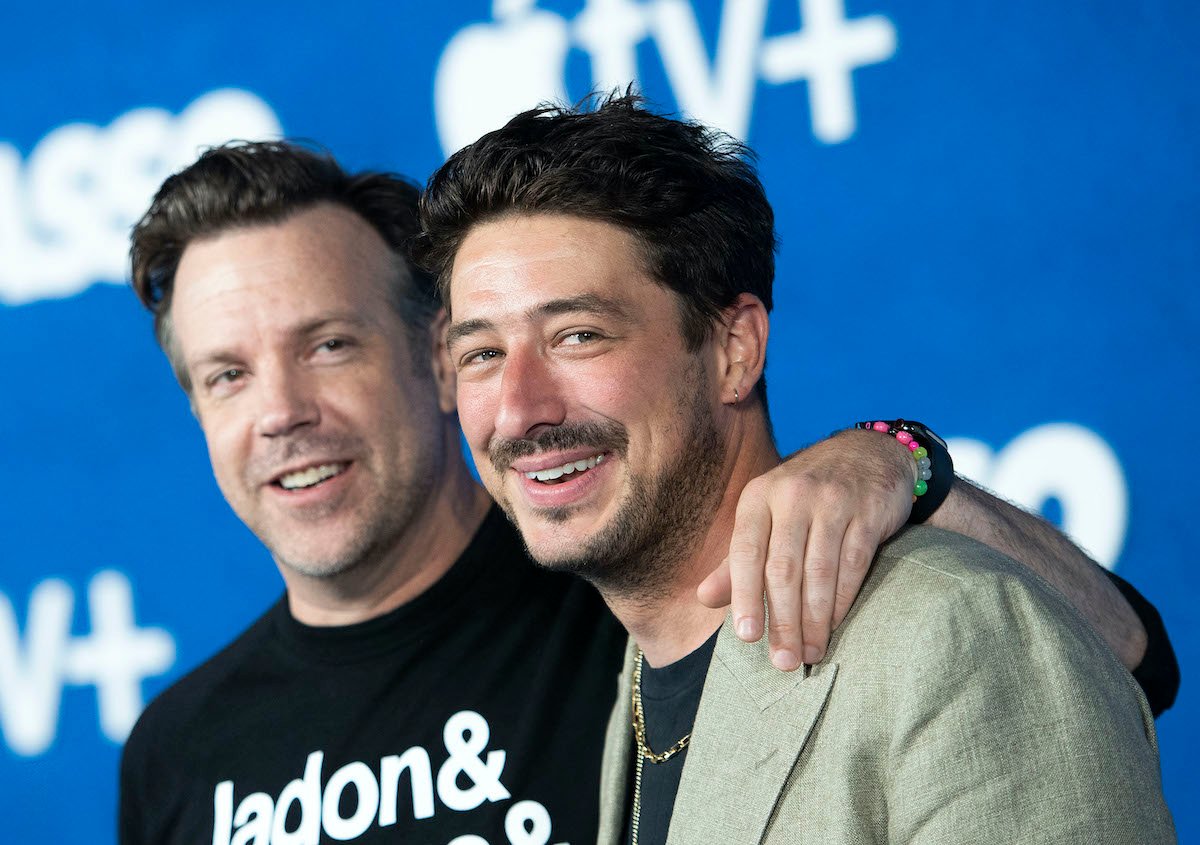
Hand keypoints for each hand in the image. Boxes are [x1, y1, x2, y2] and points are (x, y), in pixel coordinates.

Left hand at [697, 429, 914, 668]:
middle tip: (784, 661)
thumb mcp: (765, 516)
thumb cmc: (805, 495)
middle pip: (783, 569)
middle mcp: (792, 495)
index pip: (746, 553)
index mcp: (758, 497)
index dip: (745, 596)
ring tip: (810, 652)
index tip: (748, 637)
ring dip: (814, 620)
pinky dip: (843, 600)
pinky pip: (853, 564)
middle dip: (783, 620)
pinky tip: (835, 625)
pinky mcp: (867, 511)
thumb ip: (736, 559)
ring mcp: (832, 501)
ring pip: (819, 571)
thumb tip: (703, 598)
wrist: (867, 453)